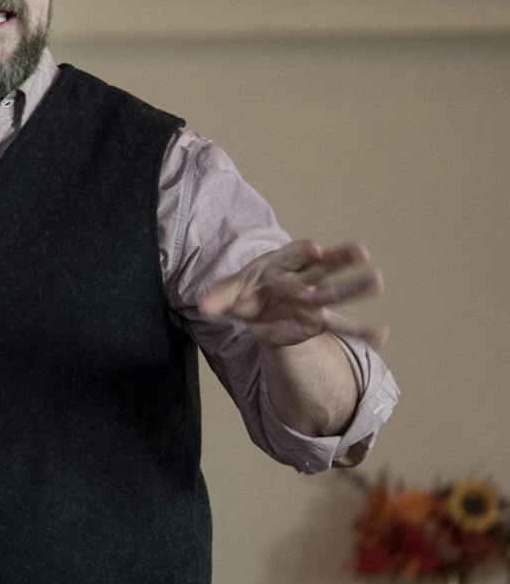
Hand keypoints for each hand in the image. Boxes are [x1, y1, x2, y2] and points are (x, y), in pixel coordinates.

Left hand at [194, 239, 385, 348]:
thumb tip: (202, 308)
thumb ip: (217, 298)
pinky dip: (360, 331)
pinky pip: (341, 326)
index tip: (315, 248)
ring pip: (334, 292)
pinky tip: (381, 334)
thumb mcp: (228, 292)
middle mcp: (301, 278)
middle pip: (322, 267)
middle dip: (339, 259)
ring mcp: (312, 299)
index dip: (303, 250)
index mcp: (279, 263)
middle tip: (360, 250)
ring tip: (377, 280)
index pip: (293, 253)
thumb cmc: (244, 292)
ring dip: (355, 287)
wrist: (254, 308)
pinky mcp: (317, 320)